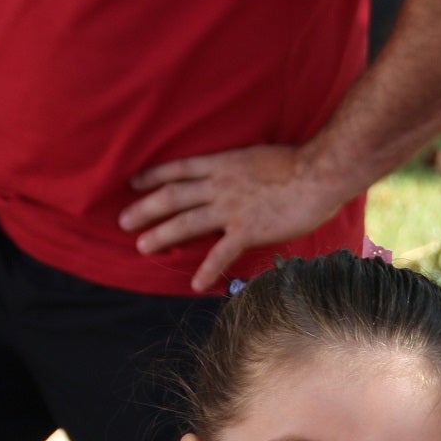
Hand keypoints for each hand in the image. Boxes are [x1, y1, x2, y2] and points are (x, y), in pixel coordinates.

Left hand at [118, 145, 355, 292]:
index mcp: (222, 164)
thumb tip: (236, 176)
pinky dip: (206, 269)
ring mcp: (232, 208)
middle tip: (122, 222)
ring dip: (161, 235)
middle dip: (145, 209)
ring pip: (186, 222)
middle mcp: (220, 185)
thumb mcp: (258, 157)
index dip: (153, 176)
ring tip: (141, 246)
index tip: (133, 183)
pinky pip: (221, 253)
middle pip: (173, 196)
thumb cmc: (297, 163)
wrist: (318, 174)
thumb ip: (240, 169)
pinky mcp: (248, 230)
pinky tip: (193, 283)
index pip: (178, 169)